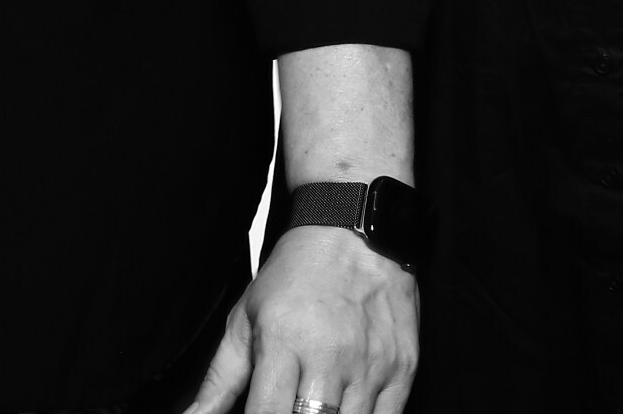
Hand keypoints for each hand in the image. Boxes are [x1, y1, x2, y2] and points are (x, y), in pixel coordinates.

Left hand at [180, 227, 416, 413]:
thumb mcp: (245, 319)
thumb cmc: (296, 274)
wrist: (354, 229)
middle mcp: (329, 357)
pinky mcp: (403, 369)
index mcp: (283, 343)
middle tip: (289, 409)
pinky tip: (346, 411)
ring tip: (314, 410)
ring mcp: (371, 365)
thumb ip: (219, 381)